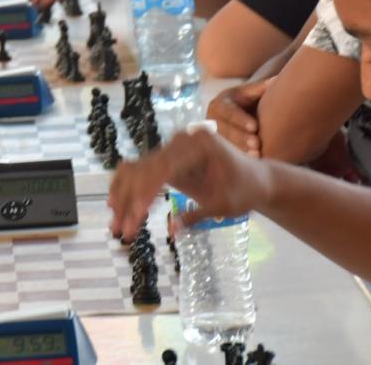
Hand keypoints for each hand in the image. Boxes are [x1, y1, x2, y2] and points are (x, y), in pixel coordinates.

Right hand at [108, 126, 273, 240]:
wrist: (256, 179)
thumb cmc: (246, 191)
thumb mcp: (226, 205)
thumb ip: (197, 214)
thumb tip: (172, 229)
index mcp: (199, 144)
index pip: (164, 168)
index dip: (146, 193)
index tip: (136, 216)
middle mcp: (181, 140)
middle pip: (145, 169)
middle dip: (130, 202)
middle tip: (121, 230)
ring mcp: (172, 148)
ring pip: (137, 171)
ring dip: (123, 199)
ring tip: (115, 226)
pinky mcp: (167, 159)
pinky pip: (140, 171)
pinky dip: (127, 189)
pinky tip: (114, 206)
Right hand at [207, 78, 270, 156]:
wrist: (234, 113)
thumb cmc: (245, 100)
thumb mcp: (249, 92)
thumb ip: (261, 87)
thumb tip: (277, 80)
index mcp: (219, 104)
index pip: (229, 112)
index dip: (241, 119)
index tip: (255, 126)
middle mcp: (212, 120)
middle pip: (226, 130)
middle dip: (241, 138)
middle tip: (257, 144)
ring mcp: (214, 135)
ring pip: (226, 144)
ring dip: (241, 150)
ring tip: (257, 156)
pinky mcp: (218, 147)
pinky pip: (228, 153)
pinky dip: (240, 158)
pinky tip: (252, 162)